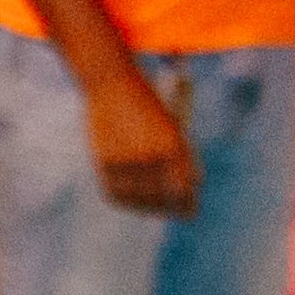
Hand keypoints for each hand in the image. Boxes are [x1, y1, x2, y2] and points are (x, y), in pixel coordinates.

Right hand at [82, 63, 197, 216]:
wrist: (112, 81)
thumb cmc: (145, 100)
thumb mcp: (168, 125)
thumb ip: (178, 156)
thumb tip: (186, 187)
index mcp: (174, 144)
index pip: (183, 188)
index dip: (186, 204)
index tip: (188, 212)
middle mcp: (152, 154)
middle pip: (163, 197)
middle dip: (168, 208)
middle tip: (172, 213)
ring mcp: (128, 158)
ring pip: (139, 197)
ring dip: (146, 207)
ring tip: (151, 209)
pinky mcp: (106, 159)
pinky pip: (117, 191)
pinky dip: (124, 199)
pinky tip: (130, 201)